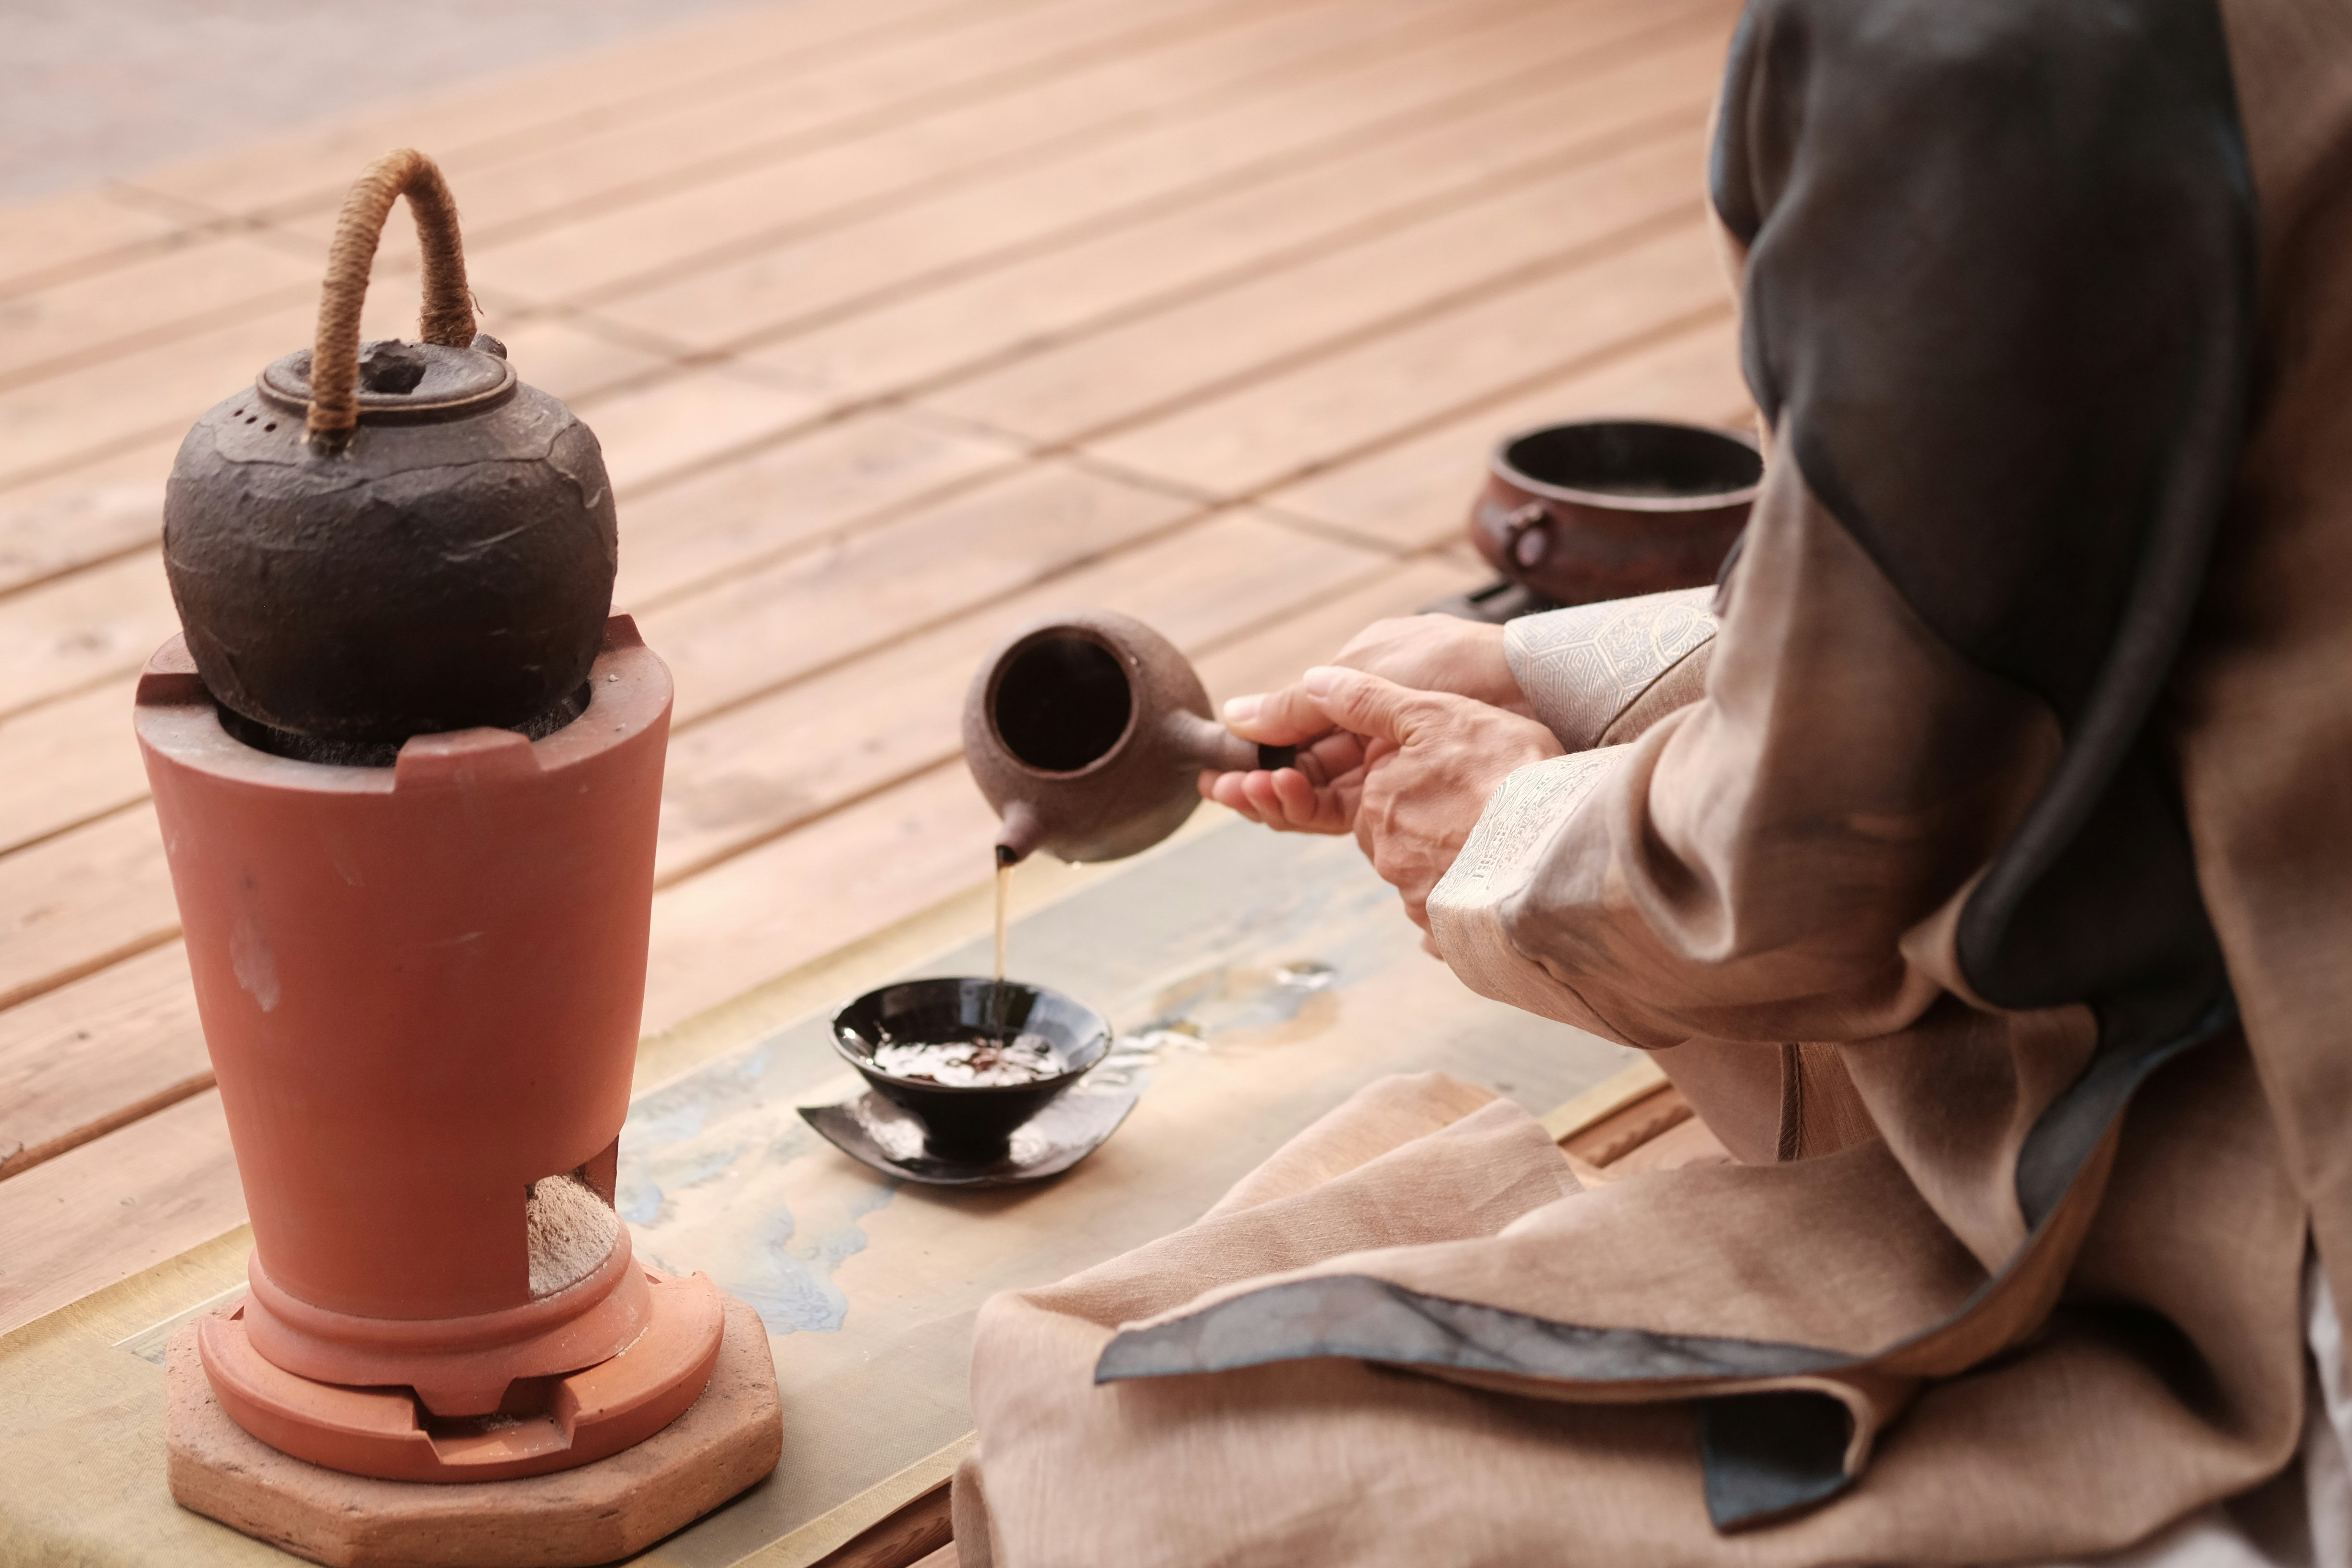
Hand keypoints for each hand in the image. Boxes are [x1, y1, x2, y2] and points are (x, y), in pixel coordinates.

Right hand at [1201, 616, 1527, 832]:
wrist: (1540, 690)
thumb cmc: (1459, 667)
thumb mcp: (1371, 676)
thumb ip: (1303, 704)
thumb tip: (1234, 715)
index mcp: (1369, 676)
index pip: (1304, 721)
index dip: (1264, 747)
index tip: (1227, 769)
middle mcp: (1382, 722)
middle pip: (1312, 761)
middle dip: (1267, 778)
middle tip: (1226, 793)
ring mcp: (1402, 758)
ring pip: (1330, 788)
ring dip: (1287, 796)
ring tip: (1252, 800)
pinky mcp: (1424, 792)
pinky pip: (1360, 808)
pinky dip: (1321, 811)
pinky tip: (1289, 811)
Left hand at [1306, 666, 1562, 929]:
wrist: (1559, 843)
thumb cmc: (1505, 770)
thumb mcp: (1435, 714)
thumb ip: (1369, 701)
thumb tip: (1313, 682)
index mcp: (1378, 804)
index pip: (1386, 790)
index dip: (1423, 777)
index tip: (1464, 773)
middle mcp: (1388, 856)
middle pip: (1401, 837)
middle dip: (1431, 825)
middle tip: (1485, 808)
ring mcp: (1418, 899)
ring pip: (1427, 878)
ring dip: (1453, 865)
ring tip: (1501, 847)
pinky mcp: (1448, 935)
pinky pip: (1449, 923)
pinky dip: (1468, 907)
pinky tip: (1500, 888)